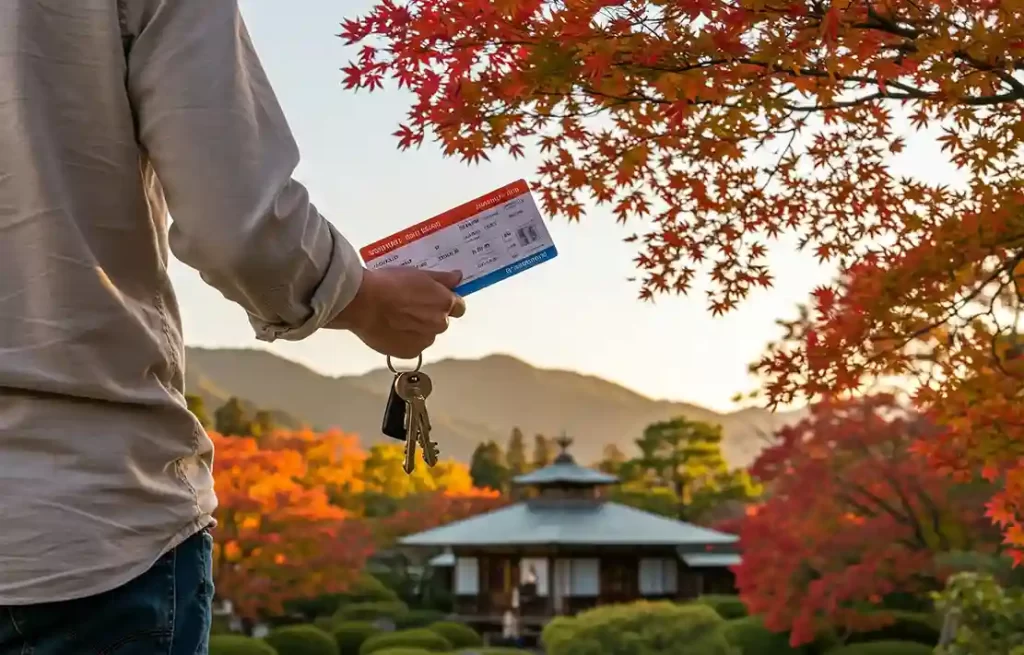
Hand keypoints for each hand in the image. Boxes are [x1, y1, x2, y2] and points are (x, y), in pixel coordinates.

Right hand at [328, 267, 465, 357]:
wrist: (362, 303)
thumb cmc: (388, 284)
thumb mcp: (417, 273)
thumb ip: (442, 278)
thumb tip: (458, 278)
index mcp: (444, 303)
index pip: (458, 306)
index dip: (445, 301)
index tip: (433, 298)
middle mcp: (439, 324)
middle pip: (441, 321)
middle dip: (430, 315)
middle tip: (408, 306)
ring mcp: (425, 340)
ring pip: (426, 334)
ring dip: (417, 329)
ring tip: (395, 318)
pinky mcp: (410, 352)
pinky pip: (413, 346)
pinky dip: (405, 340)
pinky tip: (391, 329)